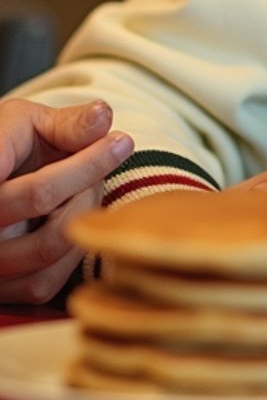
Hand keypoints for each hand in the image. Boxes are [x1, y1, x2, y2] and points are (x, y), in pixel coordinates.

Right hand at [0, 99, 133, 303]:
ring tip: (88, 185)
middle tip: (109, 151)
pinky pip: (44, 282)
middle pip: (41, 199)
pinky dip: (73, 250)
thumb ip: (66, 124)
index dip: (84, 162)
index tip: (122, 142)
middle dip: (88, 173)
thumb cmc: (9, 147)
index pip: (33, 175)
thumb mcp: (28, 123)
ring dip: (84, 211)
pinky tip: (74, 220)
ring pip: (49, 246)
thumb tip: (103, 116)